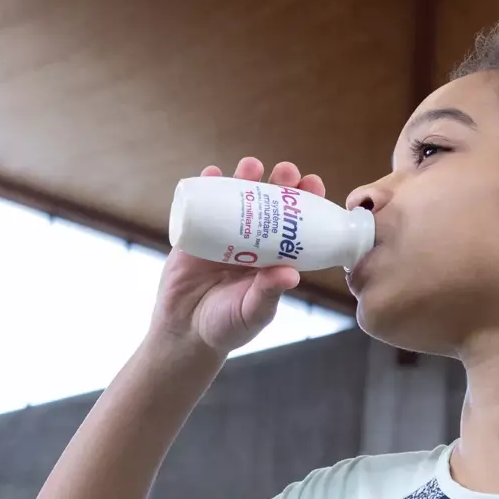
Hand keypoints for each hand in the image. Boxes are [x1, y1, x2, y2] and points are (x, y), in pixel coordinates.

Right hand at [150, 157, 328, 355]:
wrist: (184, 332)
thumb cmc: (227, 326)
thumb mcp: (252, 313)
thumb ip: (268, 294)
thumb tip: (291, 274)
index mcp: (274, 257)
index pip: (296, 224)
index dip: (306, 203)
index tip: (314, 185)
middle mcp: (253, 240)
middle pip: (270, 203)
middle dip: (280, 182)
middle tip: (287, 172)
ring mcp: (224, 233)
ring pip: (238, 197)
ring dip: (246, 177)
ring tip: (252, 166)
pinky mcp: (196, 233)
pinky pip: (202, 204)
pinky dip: (207, 185)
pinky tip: (213, 173)